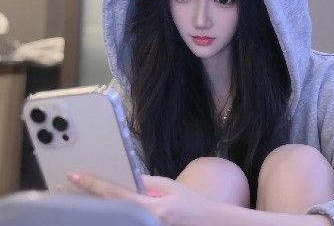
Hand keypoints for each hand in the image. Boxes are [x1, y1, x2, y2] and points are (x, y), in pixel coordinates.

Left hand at [67, 172, 216, 225]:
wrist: (208, 224)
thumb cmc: (191, 203)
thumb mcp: (170, 186)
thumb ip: (147, 182)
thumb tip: (127, 177)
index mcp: (152, 207)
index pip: (116, 195)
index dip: (93, 184)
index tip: (74, 175)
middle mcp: (146, 223)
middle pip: (107, 211)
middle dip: (84, 198)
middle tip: (63, 188)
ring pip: (112, 220)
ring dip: (92, 209)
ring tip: (73, 199)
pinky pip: (123, 222)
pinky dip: (109, 216)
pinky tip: (97, 209)